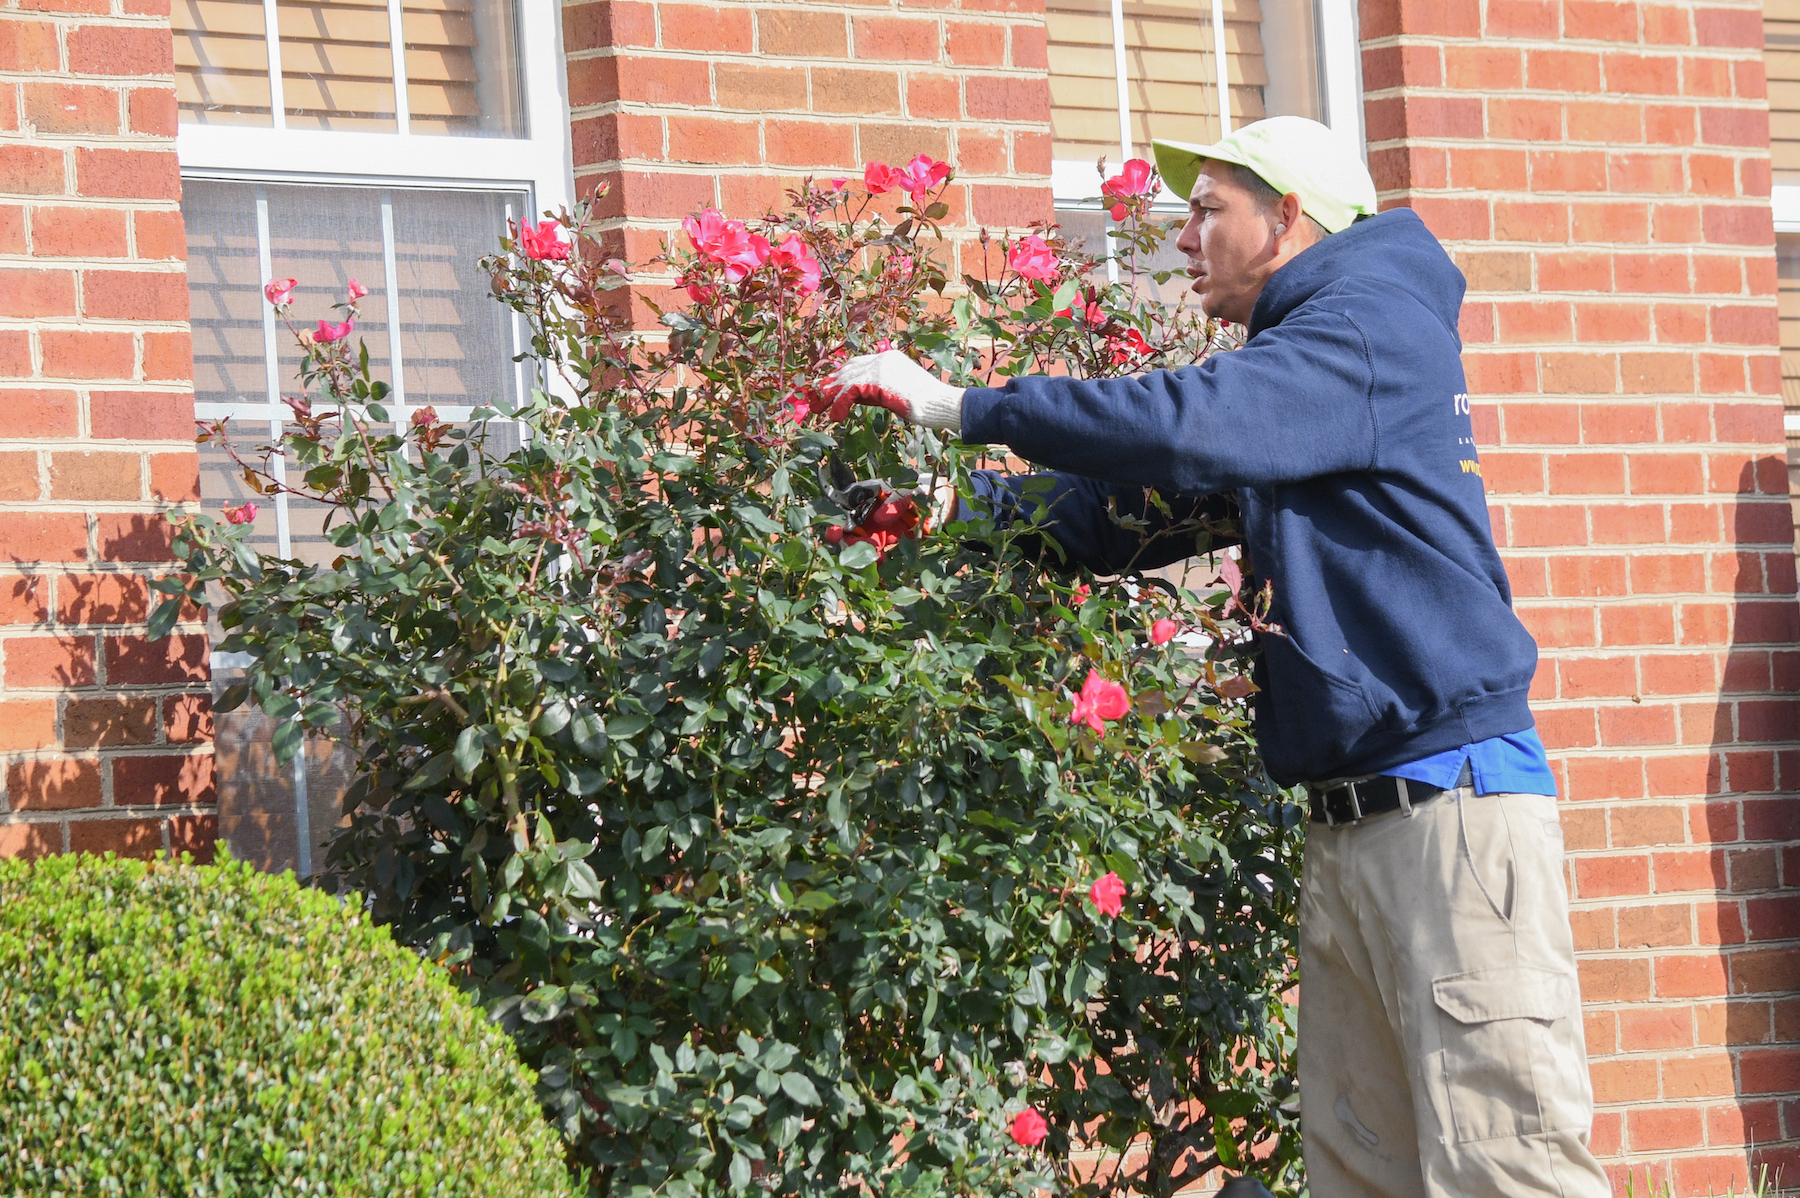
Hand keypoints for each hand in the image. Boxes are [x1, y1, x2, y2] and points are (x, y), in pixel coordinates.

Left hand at [825, 350, 964, 431]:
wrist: (938, 403)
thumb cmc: (924, 403)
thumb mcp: (895, 393)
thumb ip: (875, 391)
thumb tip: (852, 397)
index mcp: (888, 358)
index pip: (856, 364)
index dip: (840, 376)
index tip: (828, 388)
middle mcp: (882, 358)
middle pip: (847, 369)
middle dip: (830, 385)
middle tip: (816, 399)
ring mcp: (879, 368)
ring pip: (845, 380)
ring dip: (830, 395)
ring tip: (819, 409)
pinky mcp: (877, 381)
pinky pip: (850, 392)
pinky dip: (839, 404)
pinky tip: (835, 416)